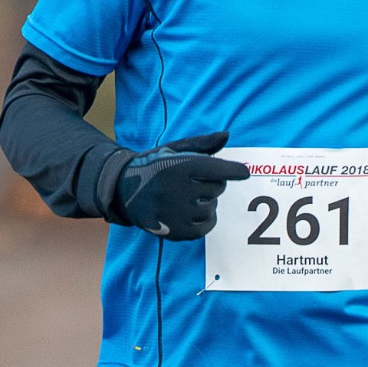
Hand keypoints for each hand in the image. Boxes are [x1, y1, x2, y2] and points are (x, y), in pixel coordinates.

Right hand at [114, 131, 250, 239]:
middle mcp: (174, 190)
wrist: (123, 191)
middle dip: (212, 184)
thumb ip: (202, 144)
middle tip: (194, 181)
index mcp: (176, 166)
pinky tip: (194, 212)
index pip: (215, 169)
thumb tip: (227, 135)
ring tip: (187, 196)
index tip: (244, 173)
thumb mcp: (174, 149)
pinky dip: (205, 220)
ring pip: (212, 208)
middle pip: (217, 188)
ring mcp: (173, 213)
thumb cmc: (155, 166)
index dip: (233, 170)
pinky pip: (205, 227)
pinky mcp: (173, 231)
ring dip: (207, 202)